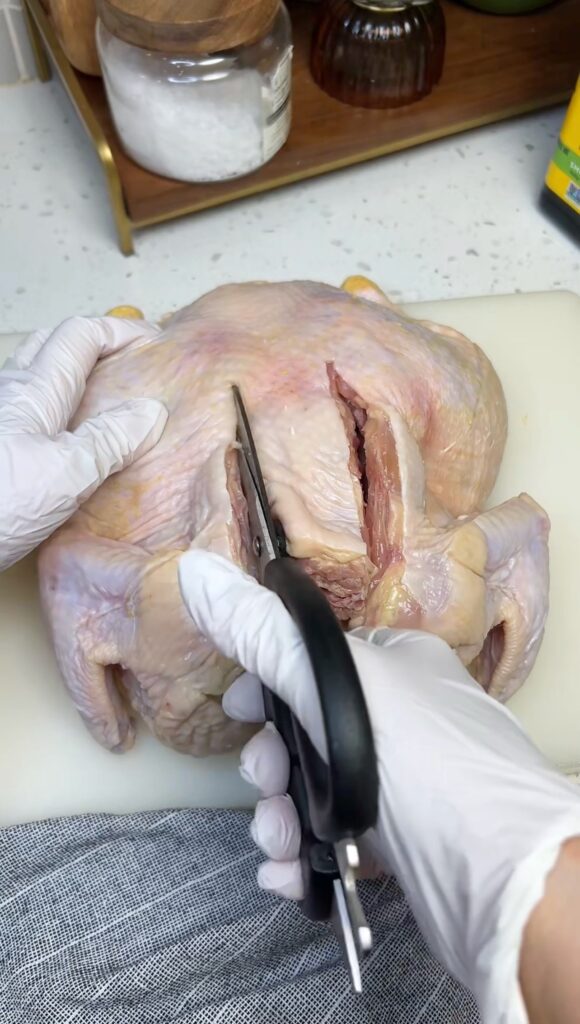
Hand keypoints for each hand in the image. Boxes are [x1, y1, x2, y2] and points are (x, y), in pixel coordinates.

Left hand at [0, 316, 167, 570]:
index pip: (80, 334)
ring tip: (108, 406)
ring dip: (74, 380)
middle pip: (52, 346)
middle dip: (94, 346)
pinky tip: (70, 446)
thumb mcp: (66, 473)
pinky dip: (58, 414)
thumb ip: (109, 440)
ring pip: (38, 381)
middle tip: (130, 369)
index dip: (120, 331)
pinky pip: (29, 416)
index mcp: (34, 388)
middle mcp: (10, 394)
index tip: (157, 344)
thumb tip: (150, 410)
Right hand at [179, 551, 579, 1023]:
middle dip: (269, 764)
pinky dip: (300, 858)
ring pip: (314, 793)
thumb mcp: (336, 681)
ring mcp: (403, 787)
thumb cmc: (422, 759)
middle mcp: (402, 720)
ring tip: (279, 842)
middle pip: (306, 733)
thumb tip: (195, 570)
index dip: (266, 684)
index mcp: (397, 664)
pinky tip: (286, 875)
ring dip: (279, 819)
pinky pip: (332, 843)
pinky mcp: (400, 847)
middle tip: (266, 785)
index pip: (316, 659)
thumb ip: (261, 633)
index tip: (237, 709)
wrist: (501, 876)